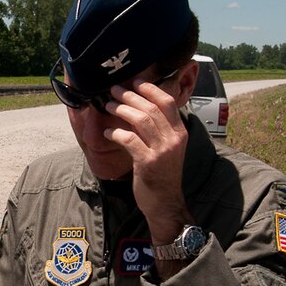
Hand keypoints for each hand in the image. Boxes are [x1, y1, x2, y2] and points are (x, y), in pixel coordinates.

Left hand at [104, 78, 192, 242]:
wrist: (165, 203)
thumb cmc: (162, 174)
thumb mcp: (166, 149)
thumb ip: (158, 130)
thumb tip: (139, 109)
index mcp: (180, 132)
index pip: (167, 102)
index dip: (150, 89)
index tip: (135, 82)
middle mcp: (174, 138)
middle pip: (151, 108)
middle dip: (130, 96)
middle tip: (114, 90)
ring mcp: (162, 150)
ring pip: (141, 120)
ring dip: (121, 110)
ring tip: (107, 106)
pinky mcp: (148, 162)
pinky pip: (129, 140)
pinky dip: (115, 133)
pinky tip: (106, 132)